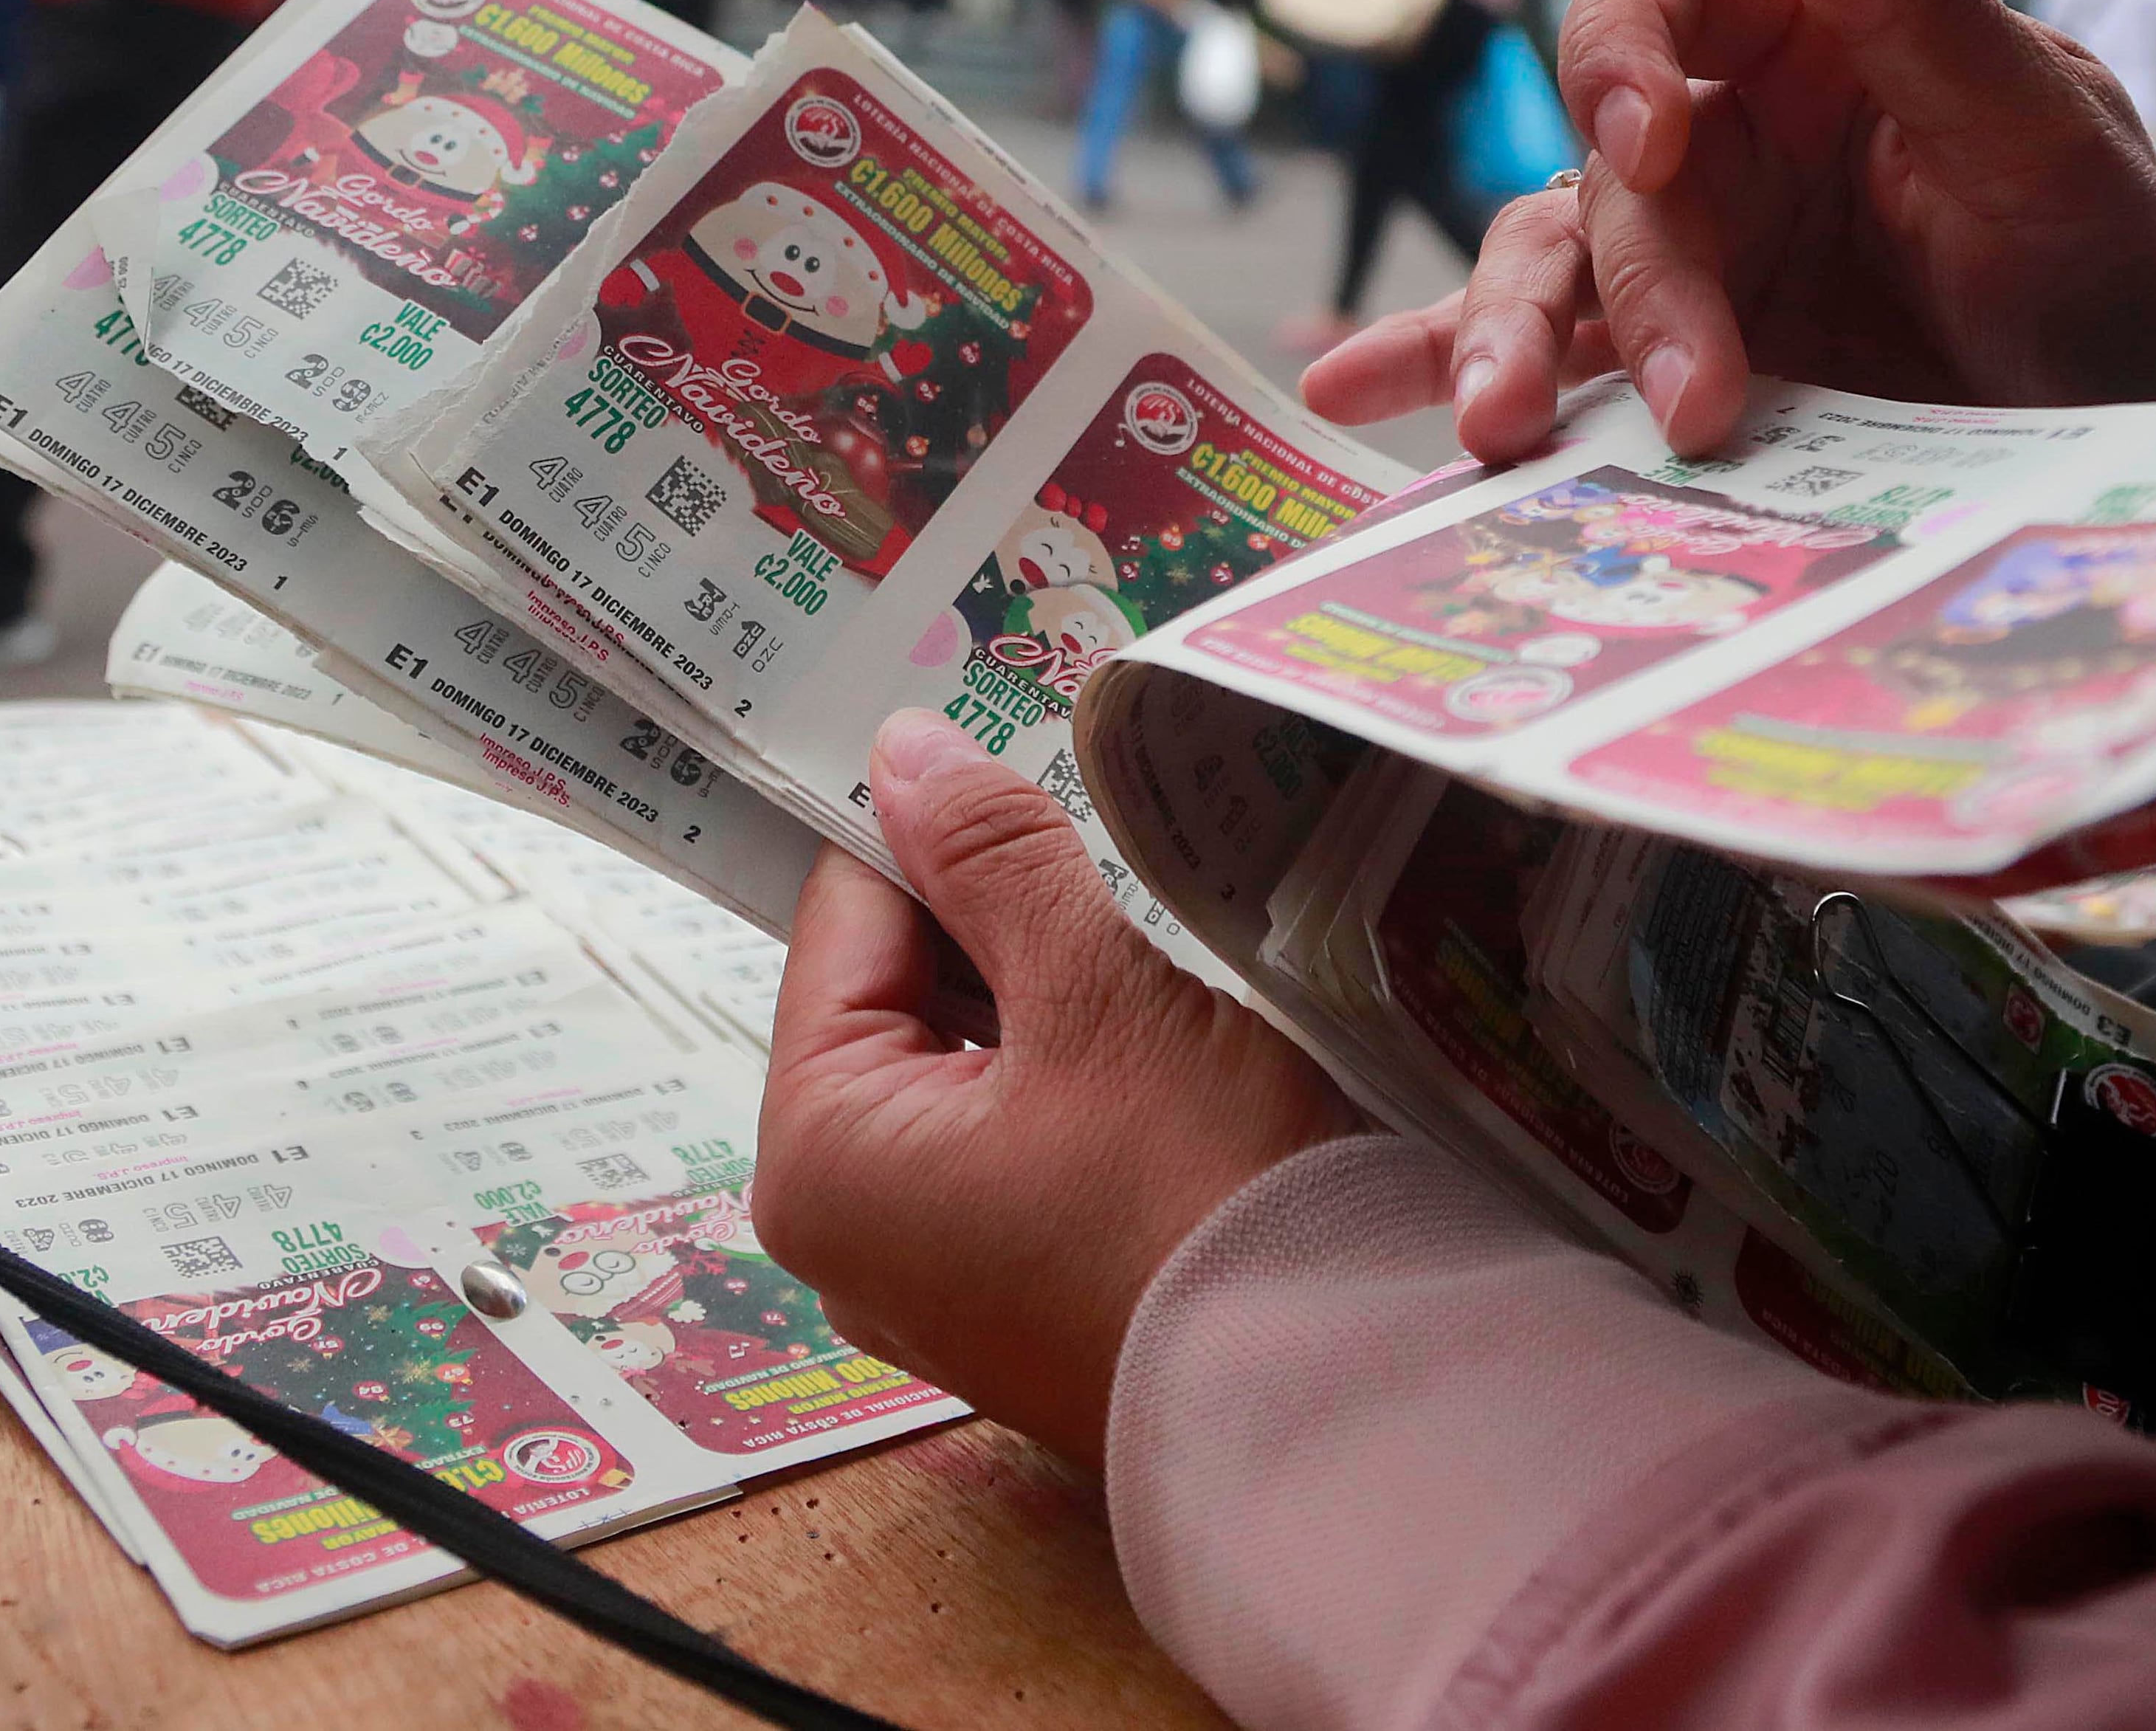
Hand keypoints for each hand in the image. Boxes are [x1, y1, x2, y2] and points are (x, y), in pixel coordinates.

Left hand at [752, 714, 1357, 1470]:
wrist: (1337, 1405)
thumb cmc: (1203, 1203)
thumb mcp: (1098, 996)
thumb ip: (994, 860)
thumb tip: (905, 750)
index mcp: (818, 1153)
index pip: (843, 921)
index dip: (935, 833)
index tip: (1021, 775)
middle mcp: (846, 1229)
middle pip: (898, 995)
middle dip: (1000, 926)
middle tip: (1108, 879)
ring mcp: (934, 1274)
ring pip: (970, 1065)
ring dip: (1054, 1003)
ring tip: (1149, 982)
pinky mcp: (1019, 1297)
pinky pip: (1019, 1142)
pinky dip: (1083, 1084)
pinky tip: (1163, 1065)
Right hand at [1303, 0, 2155, 460]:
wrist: (2137, 413)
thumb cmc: (2103, 242)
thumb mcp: (2037, 125)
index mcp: (1797, 33)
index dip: (1616, 53)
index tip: (1644, 143)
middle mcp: (1719, 135)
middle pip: (1598, 175)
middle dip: (1616, 286)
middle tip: (1683, 393)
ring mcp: (1691, 257)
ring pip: (1548, 268)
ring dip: (1502, 340)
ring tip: (1496, 433)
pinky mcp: (1672, 366)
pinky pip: (1551, 360)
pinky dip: (1448, 371)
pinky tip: (1362, 397)